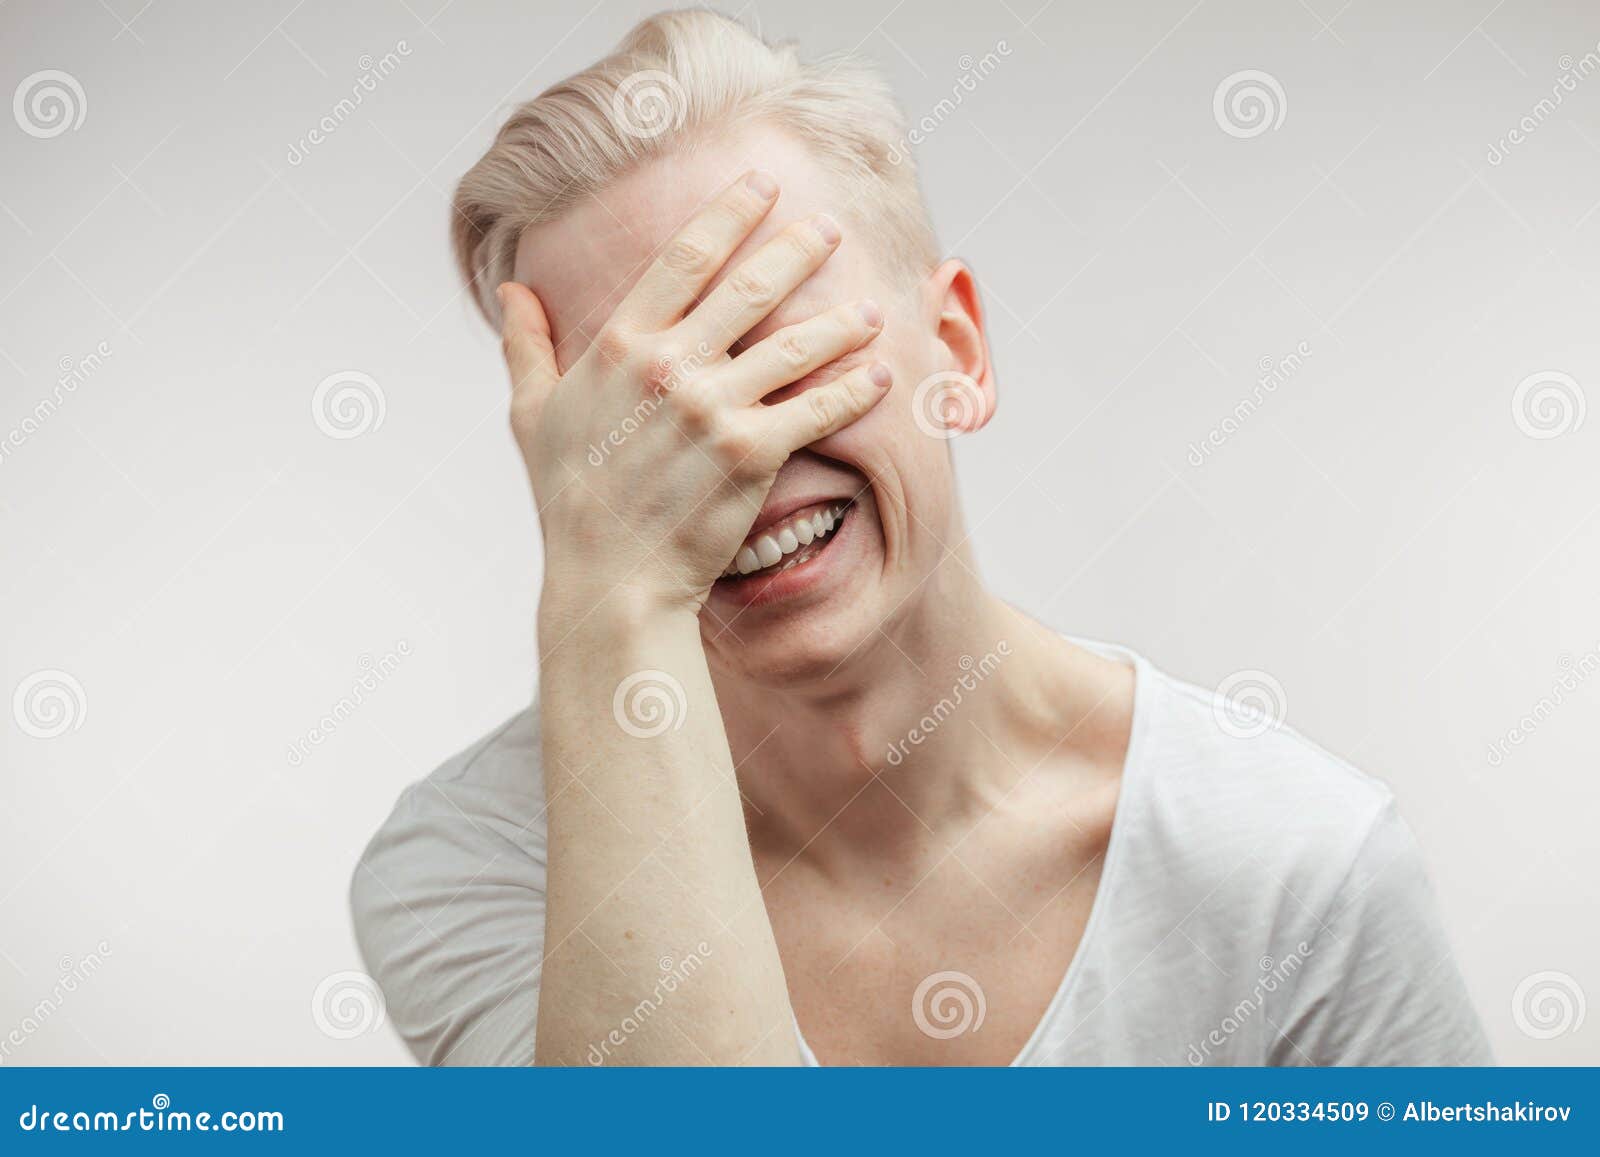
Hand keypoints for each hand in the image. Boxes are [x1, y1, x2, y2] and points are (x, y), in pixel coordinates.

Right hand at [498, 170, 889, 614]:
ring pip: (794, 345)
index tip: (761, 186)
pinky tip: (878, 375)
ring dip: (839, 321)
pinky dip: (852, 390)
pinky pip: (815, 409)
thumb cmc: (569, 501)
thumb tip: (511, 292)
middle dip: (797, 248)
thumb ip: (526, 345)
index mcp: (619, 344)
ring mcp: (713, 408)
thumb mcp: (533, 414)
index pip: (684, 257)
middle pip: (750, 287)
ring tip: (871, 306)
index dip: (730, 214)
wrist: (610, 579)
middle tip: (829, 226)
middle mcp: (669, 366)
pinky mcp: (751, 453)